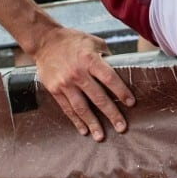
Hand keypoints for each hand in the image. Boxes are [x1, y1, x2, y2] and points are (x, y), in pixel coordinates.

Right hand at [31, 25, 133, 139]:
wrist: (45, 41)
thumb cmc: (73, 41)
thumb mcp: (93, 42)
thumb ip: (106, 56)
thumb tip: (120, 70)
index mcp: (90, 60)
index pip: (110, 79)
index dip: (122, 92)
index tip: (131, 104)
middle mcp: (78, 73)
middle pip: (98, 98)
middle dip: (111, 114)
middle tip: (122, 128)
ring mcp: (65, 83)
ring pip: (81, 108)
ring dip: (92, 123)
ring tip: (101, 136)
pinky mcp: (55, 90)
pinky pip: (67, 108)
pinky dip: (76, 121)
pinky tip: (84, 130)